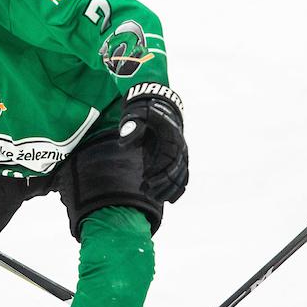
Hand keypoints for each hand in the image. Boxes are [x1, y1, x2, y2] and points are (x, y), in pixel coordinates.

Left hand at [119, 82, 188, 202]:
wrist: (158, 107)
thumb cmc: (144, 113)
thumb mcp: (136, 116)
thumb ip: (131, 128)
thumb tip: (123, 144)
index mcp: (171, 136)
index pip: (169, 159)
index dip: (159, 173)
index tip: (145, 180)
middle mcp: (180, 146)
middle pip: (175, 171)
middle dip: (162, 184)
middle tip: (146, 193)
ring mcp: (182, 153)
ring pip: (181, 176)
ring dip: (168, 189)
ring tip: (153, 198)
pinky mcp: (180, 159)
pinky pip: (183, 177)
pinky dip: (178, 189)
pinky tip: (169, 200)